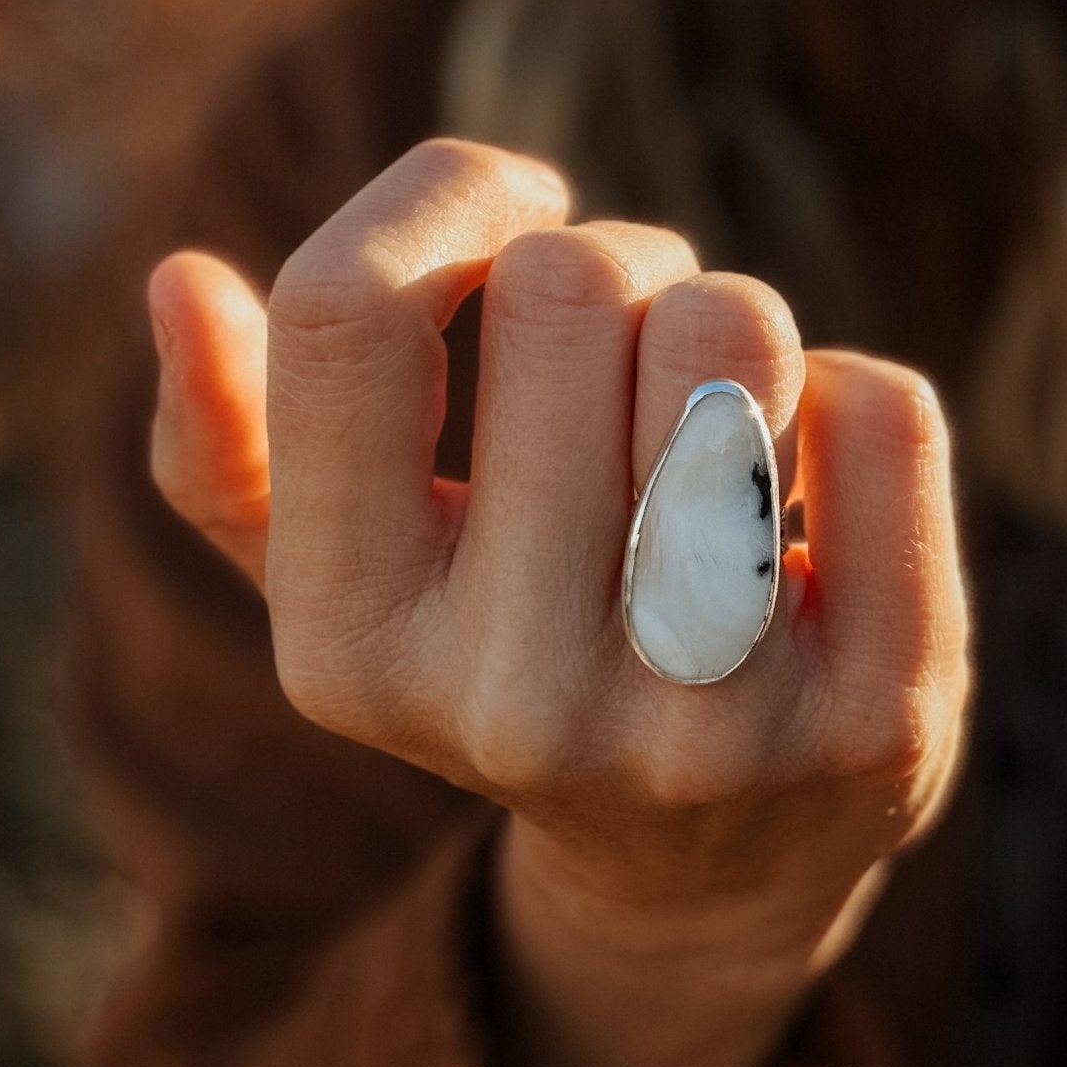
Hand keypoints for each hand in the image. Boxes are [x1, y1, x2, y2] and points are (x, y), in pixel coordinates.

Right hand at [148, 139, 968, 1066]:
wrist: (706, 874)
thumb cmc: (510, 664)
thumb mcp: (351, 589)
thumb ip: (232, 449)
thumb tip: (181, 280)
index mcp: (350, 651)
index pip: (342, 313)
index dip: (439, 192)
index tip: (509, 201)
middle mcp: (519, 705)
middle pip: (569, 284)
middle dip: (615, 263)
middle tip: (633, 343)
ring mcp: (710, 722)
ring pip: (734, 331)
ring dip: (732, 324)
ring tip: (717, 413)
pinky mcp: (878, 716)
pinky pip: (885, 409)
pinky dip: (850, 400)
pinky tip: (815, 488)